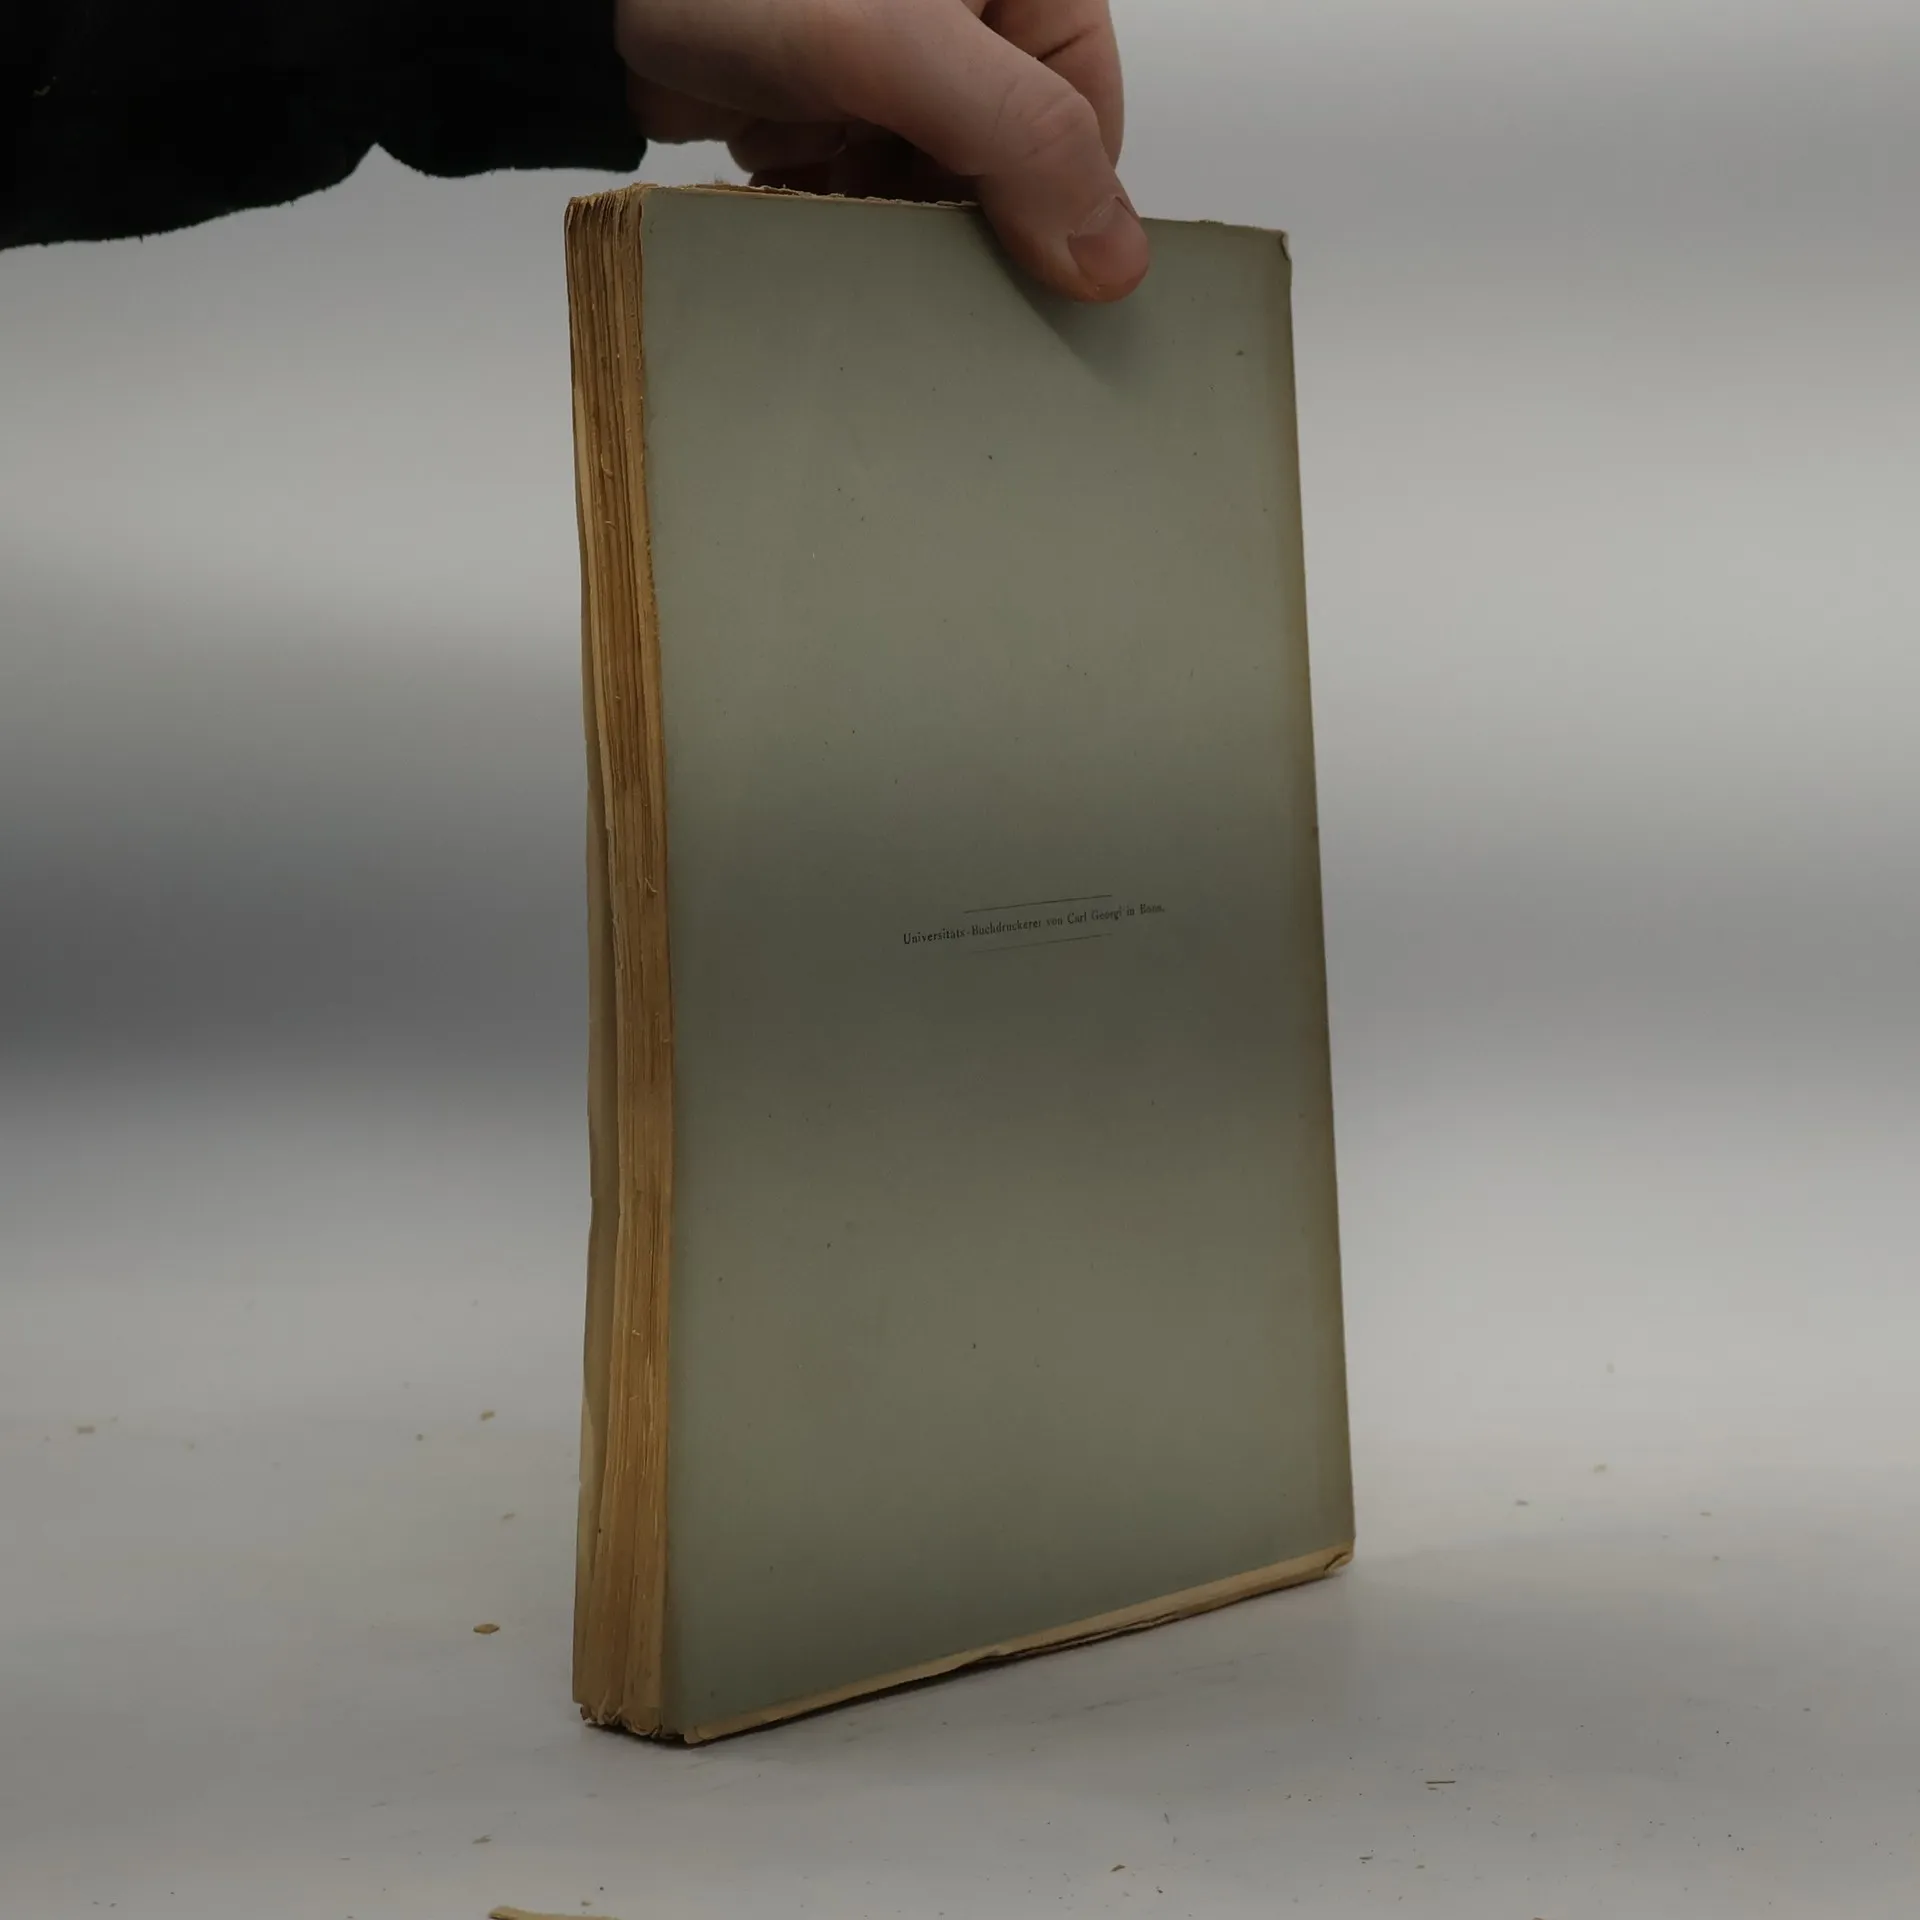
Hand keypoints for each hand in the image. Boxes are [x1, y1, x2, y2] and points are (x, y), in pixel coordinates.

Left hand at [616, 0, 1149, 300]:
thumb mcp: (900, 46)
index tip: (996, 259)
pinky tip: (796, 196)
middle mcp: (968, 18)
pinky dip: (835, 211)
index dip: (1052, 203)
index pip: (1087, 121)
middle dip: (954, 216)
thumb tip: (1116, 263)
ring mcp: (896, 61)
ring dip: (889, 223)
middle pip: (1012, 165)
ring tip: (838, 211)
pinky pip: (866, 187)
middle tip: (905, 246)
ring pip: (937, 188)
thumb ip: (1022, 138)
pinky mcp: (830, 100)